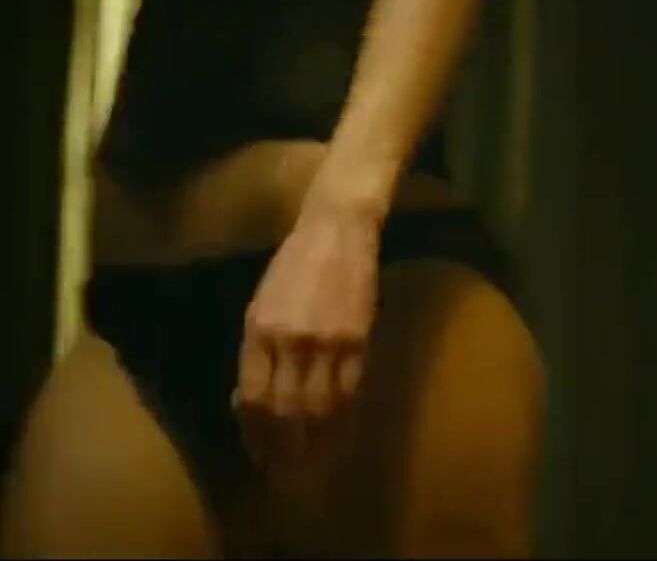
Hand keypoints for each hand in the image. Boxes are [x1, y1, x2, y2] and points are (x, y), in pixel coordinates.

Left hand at [234, 204, 380, 466]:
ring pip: (319, 407)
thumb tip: (256, 397)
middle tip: (283, 469)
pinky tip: (337, 430)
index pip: (254, 397)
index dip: (255, 431)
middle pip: (285, 409)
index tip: (258, 453)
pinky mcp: (359, 338)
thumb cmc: (294, 264)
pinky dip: (341, 416)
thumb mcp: (261, 304)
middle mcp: (290, 340)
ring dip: (314, 439)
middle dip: (283, 445)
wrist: (337, 229)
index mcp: (258, 330)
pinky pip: (349, 390)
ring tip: (311, 460)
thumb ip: (259, 350)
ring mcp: (327, 341)